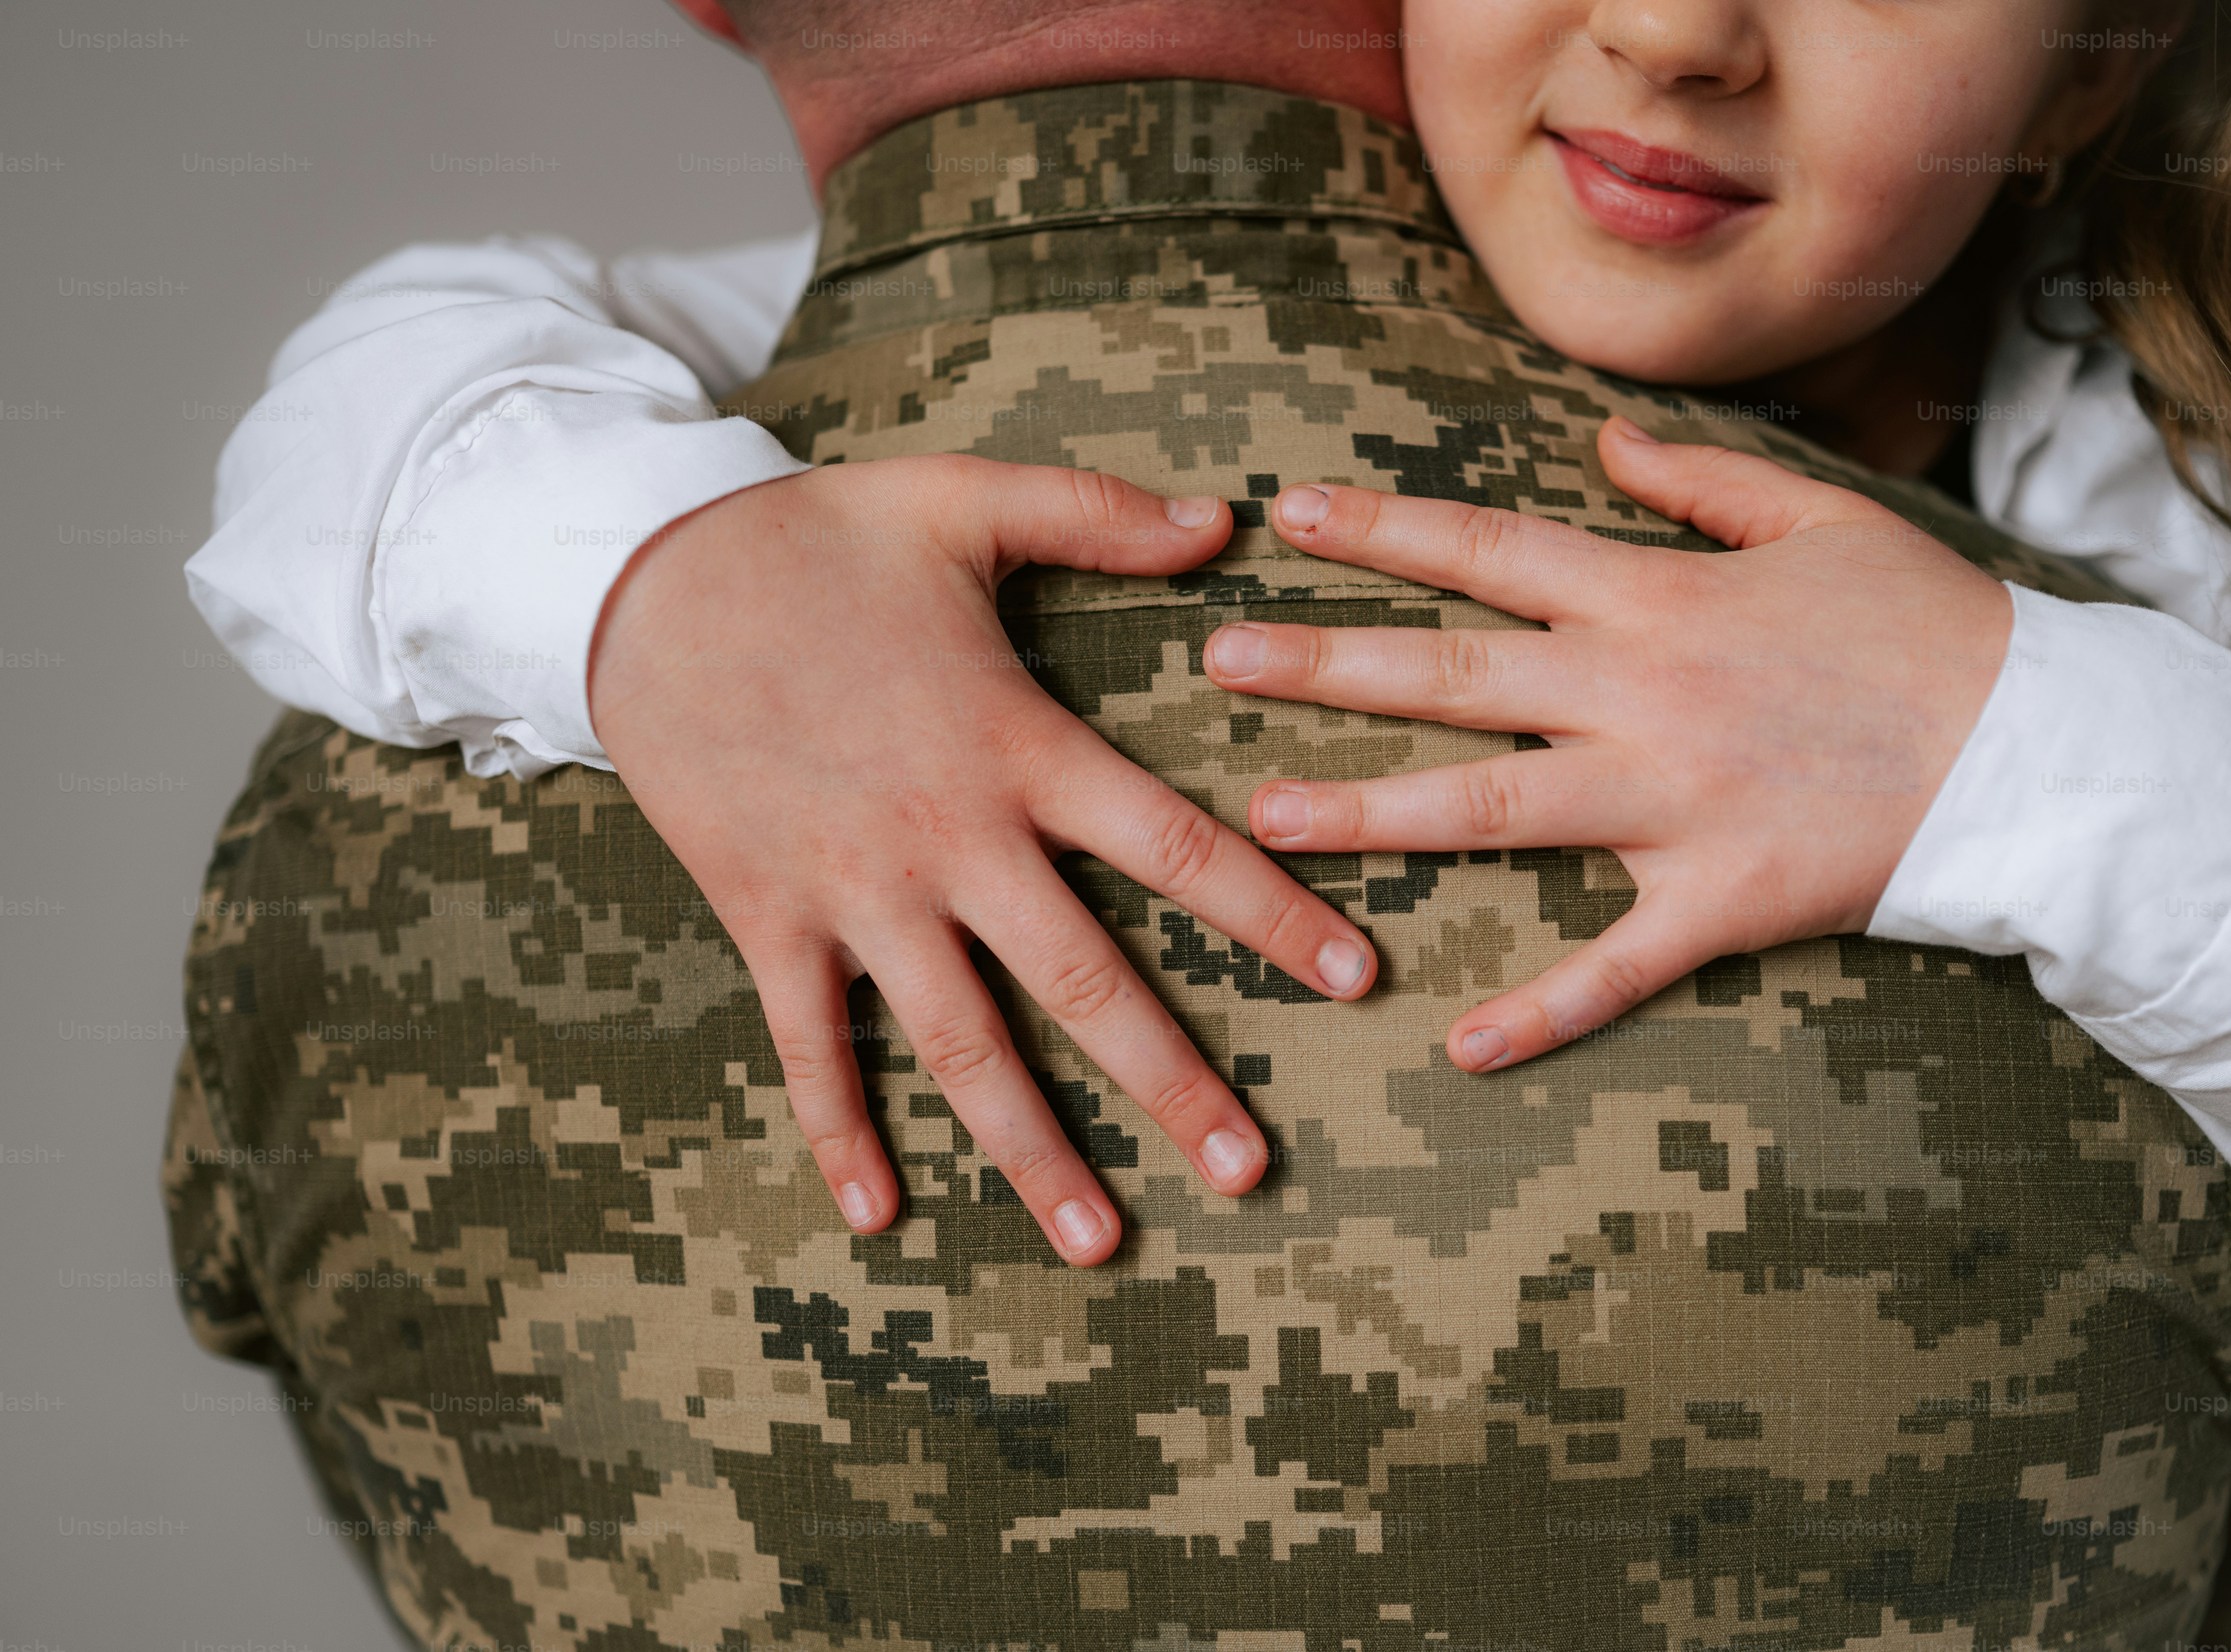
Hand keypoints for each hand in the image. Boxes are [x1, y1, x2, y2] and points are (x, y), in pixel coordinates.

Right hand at [589, 455, 1378, 1262]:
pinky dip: (838, 1130)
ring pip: (962, 1045)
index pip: (1176, 848)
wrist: (643, 578)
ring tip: (1102, 1243)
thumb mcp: (963, 499)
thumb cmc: (815, 537)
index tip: (1352, 981)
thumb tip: (1225, 517)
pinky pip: (808, 1044)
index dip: (1272, 916)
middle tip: (1251, 1173)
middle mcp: (950, 839)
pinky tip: (877, 1215)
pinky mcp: (769, 915)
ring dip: (1033, 1151)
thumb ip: (1100, 514)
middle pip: (1085, 982)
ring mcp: (855, 891)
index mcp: (1017, 748)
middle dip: (1174, 1084)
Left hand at [1204, 416, 2012, 1071]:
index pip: (1489, 551)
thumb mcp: (1819, 520)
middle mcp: (1643, 697)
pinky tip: (1461, 1051)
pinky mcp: (1722, 901)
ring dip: (1373, 814)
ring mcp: (1676, 805)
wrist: (2040, 746)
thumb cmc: (1930, 627)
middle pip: (1455, 675)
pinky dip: (1541, 1012)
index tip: (1290, 515)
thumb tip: (1602, 449)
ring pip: (1494, 809)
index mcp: (1660, 603)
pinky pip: (1616, 967)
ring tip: (1264, 818)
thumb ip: (1698, 483)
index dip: (1384, 530)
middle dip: (1328, 662)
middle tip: (1218, 659)